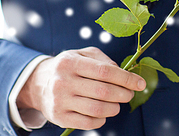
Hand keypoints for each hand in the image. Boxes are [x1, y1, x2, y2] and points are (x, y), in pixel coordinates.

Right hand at [16, 47, 145, 129]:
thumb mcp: (83, 54)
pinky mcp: (59, 117)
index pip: (105, 71)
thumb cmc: (70, 67)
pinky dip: (102, 119)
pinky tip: (104, 113)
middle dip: (123, 94)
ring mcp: (60, 101)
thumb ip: (104, 60)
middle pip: (104, 92)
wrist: (38, 83)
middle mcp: (63, 81)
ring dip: (114, 108)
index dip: (127, 78)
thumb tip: (124, 72)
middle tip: (129, 94)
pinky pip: (88, 123)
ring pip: (97, 109)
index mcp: (71, 62)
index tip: (140, 84)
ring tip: (117, 104)